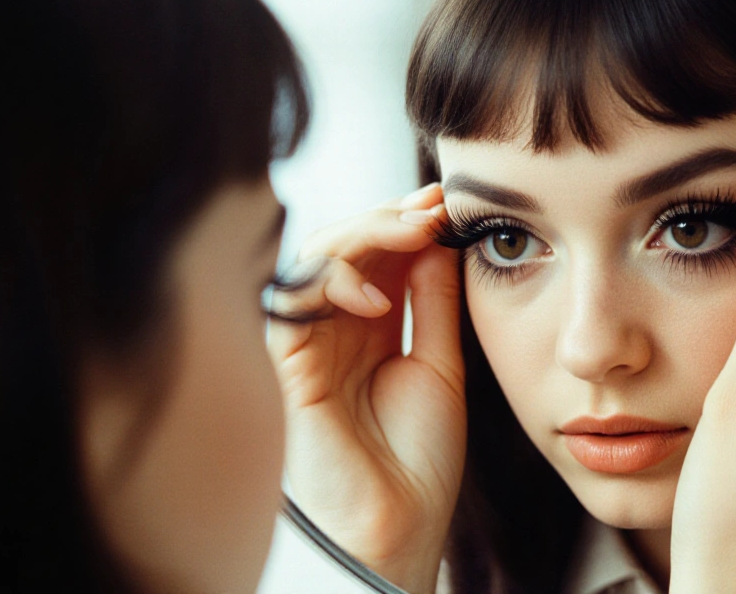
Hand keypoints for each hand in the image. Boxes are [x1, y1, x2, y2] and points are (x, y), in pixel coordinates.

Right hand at [267, 184, 462, 593]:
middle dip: (388, 216)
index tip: (449, 204)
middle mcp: (336, 329)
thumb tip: (439, 241)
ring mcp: (309, 344)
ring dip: (363, 234)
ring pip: (315, 259)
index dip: (408, 223)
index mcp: (372, 329)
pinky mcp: (286, 366)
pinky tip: (376, 297)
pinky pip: (292, 302)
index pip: (380, 254)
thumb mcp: (441, 367)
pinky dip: (331, 284)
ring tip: (414, 231)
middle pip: (345, 246)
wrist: (398, 530)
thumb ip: (435, 304)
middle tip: (433, 206)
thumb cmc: (418, 462)